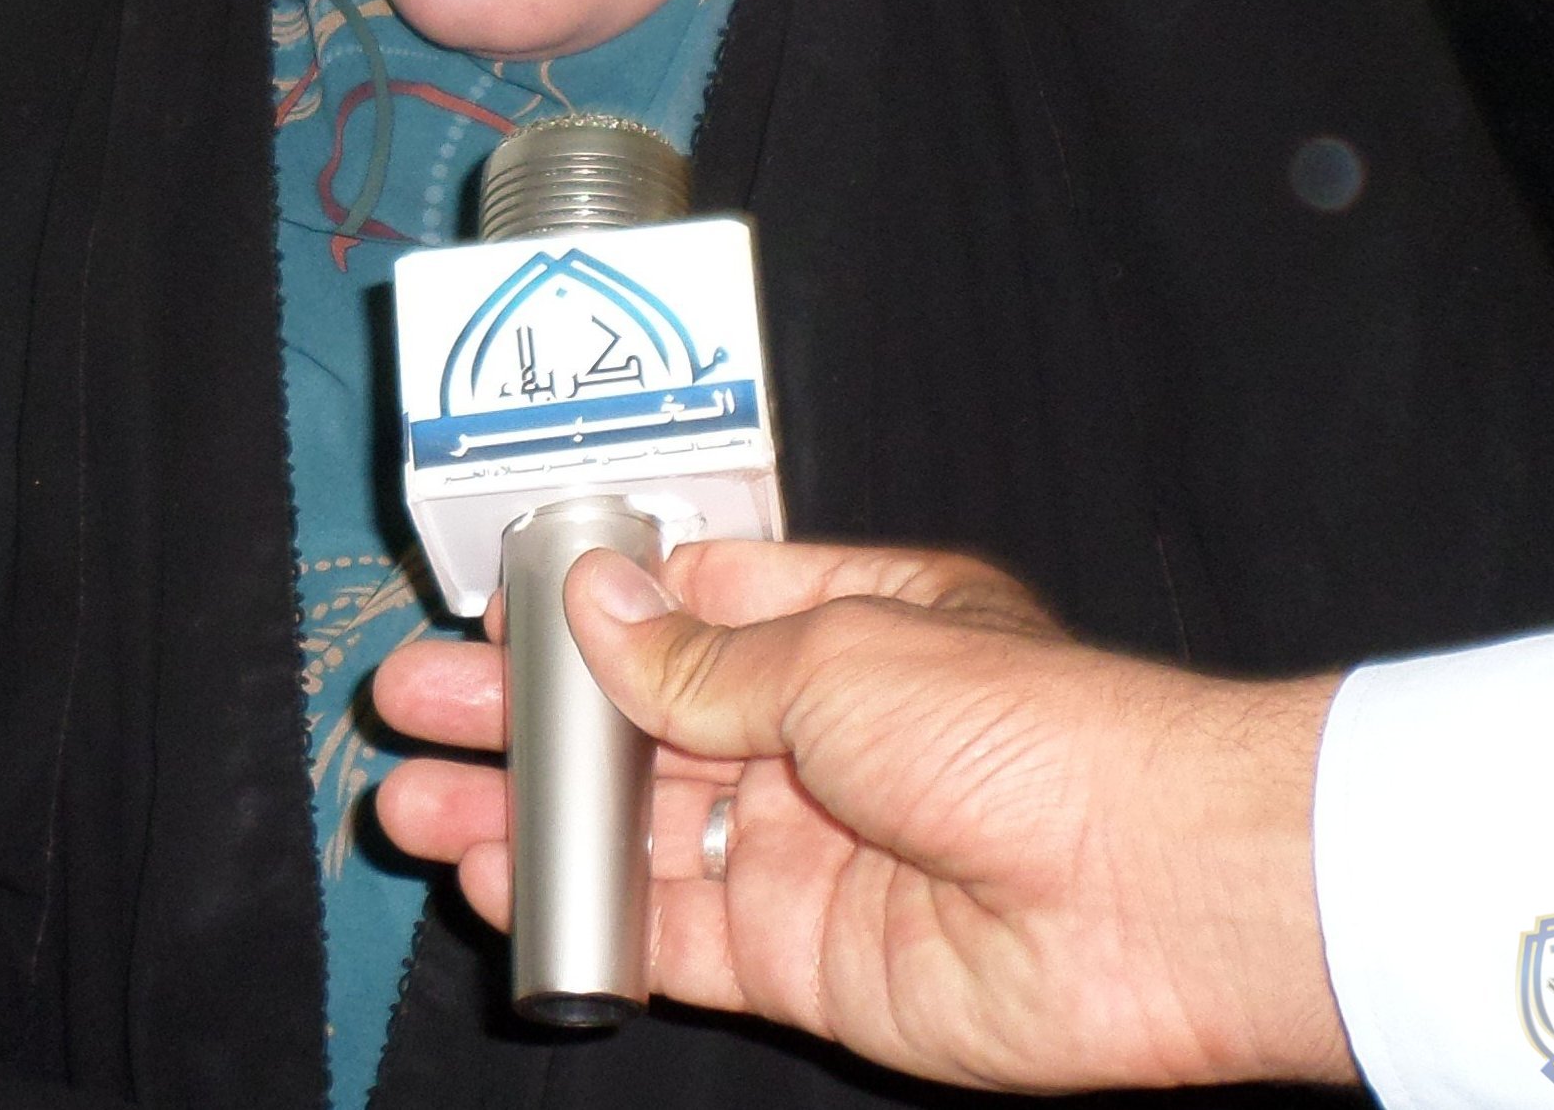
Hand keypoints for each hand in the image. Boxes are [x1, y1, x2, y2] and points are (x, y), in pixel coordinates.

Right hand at [374, 539, 1352, 1093]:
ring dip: (528, 815)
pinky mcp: (799, 951)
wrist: (1144, 896)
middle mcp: (821, 731)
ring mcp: (805, 844)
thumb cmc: (1024, 730)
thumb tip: (590, 602)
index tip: (486, 617)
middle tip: (410, 708)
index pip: (686, 606)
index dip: (582, 612)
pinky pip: (666, 928)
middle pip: (640, 717)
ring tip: (414, 803)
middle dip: (524, 715)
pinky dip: (583, 909)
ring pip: (634, 826)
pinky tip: (499, 881)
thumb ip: (697, 655)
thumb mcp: (838, 654)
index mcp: (847, 621)